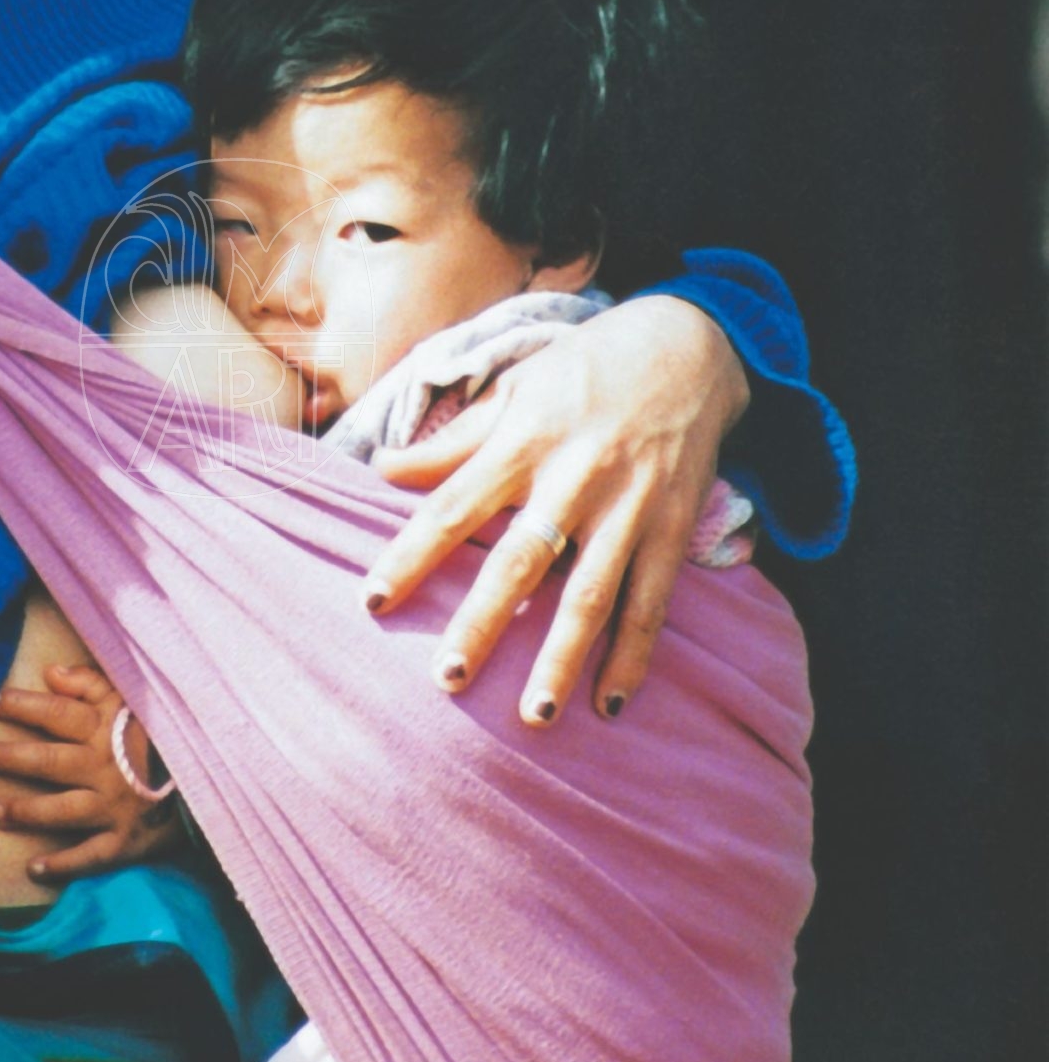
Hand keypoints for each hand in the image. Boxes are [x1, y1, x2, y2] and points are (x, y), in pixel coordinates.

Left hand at [0, 662, 177, 884]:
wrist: (204, 783)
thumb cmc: (157, 739)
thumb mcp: (131, 701)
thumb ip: (91, 684)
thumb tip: (51, 672)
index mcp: (107, 731)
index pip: (60, 714)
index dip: (26, 706)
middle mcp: (107, 768)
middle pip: (51, 761)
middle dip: (11, 758)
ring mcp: (115, 807)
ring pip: (64, 809)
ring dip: (28, 811)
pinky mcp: (126, 841)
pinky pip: (91, 856)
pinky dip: (63, 864)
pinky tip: (34, 868)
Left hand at [365, 297, 747, 725]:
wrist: (690, 345)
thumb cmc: (585, 368)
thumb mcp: (515, 388)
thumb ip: (454, 441)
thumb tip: (380, 468)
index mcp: (523, 439)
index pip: (453, 505)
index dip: (411, 554)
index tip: (373, 600)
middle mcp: (574, 477)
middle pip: (519, 562)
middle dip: (483, 622)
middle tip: (447, 681)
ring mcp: (628, 506)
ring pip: (591, 593)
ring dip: (562, 657)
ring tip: (533, 716)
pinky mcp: (673, 527)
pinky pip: (652, 602)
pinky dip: (633, 654)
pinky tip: (610, 703)